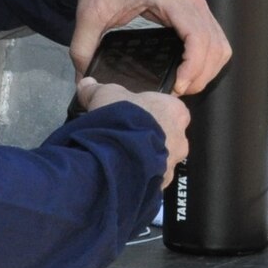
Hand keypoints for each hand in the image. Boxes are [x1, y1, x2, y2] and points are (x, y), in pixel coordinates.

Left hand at [71, 0, 231, 93]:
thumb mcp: (90, 11)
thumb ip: (83, 47)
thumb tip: (84, 79)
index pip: (200, 39)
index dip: (193, 68)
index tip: (177, 86)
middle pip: (216, 46)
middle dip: (201, 75)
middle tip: (177, 92)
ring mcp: (196, 1)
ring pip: (220, 42)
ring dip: (208, 67)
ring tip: (184, 83)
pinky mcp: (193, 6)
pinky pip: (213, 35)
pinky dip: (207, 55)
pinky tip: (188, 67)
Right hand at [76, 77, 190, 183]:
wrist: (117, 157)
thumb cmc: (121, 118)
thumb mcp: (105, 95)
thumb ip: (96, 89)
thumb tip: (86, 83)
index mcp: (176, 111)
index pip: (170, 109)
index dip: (151, 111)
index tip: (134, 115)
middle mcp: (181, 138)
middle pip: (169, 135)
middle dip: (151, 137)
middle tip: (127, 138)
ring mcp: (173, 164)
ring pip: (162, 160)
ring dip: (147, 159)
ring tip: (122, 159)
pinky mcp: (163, 184)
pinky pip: (153, 180)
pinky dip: (141, 178)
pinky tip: (124, 175)